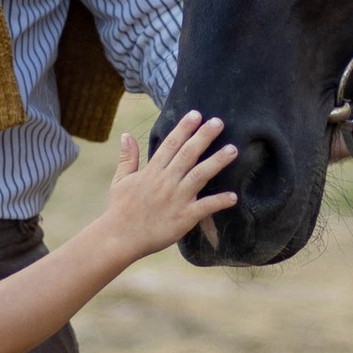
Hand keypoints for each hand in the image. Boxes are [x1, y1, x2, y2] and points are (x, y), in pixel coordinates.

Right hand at [100, 113, 238, 259]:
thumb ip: (128, 157)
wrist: (119, 238)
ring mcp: (176, 199)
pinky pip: (204, 207)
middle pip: (187, 154)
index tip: (196, 114)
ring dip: (217, 162)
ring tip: (233, 149)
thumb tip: (127, 135)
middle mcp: (166, 182)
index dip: (184, 128)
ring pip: (199, 175)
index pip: (170, 145)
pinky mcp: (183, 217)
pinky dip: (218, 201)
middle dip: (203, 137)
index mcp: (152, 172)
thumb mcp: (120, 180)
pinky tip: (233, 196)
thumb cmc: (120, 209)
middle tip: (219, 122)